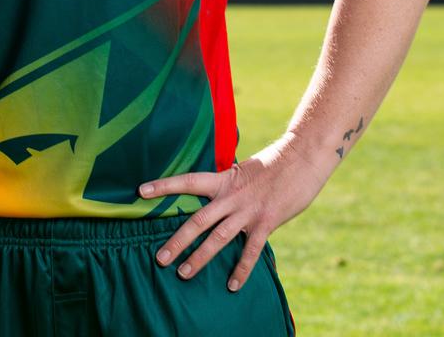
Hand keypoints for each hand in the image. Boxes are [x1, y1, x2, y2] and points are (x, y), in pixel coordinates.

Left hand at [138, 134, 328, 290]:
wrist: (302, 157)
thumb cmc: (273, 163)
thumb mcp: (243, 170)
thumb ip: (228, 184)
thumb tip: (215, 194)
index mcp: (223, 179)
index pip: (187, 181)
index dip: (164, 186)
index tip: (141, 191)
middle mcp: (231, 196)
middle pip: (198, 220)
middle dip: (177, 241)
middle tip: (159, 258)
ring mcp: (248, 210)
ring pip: (218, 238)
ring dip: (200, 257)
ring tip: (184, 273)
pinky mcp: (267, 222)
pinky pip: (251, 250)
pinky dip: (241, 269)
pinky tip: (231, 285)